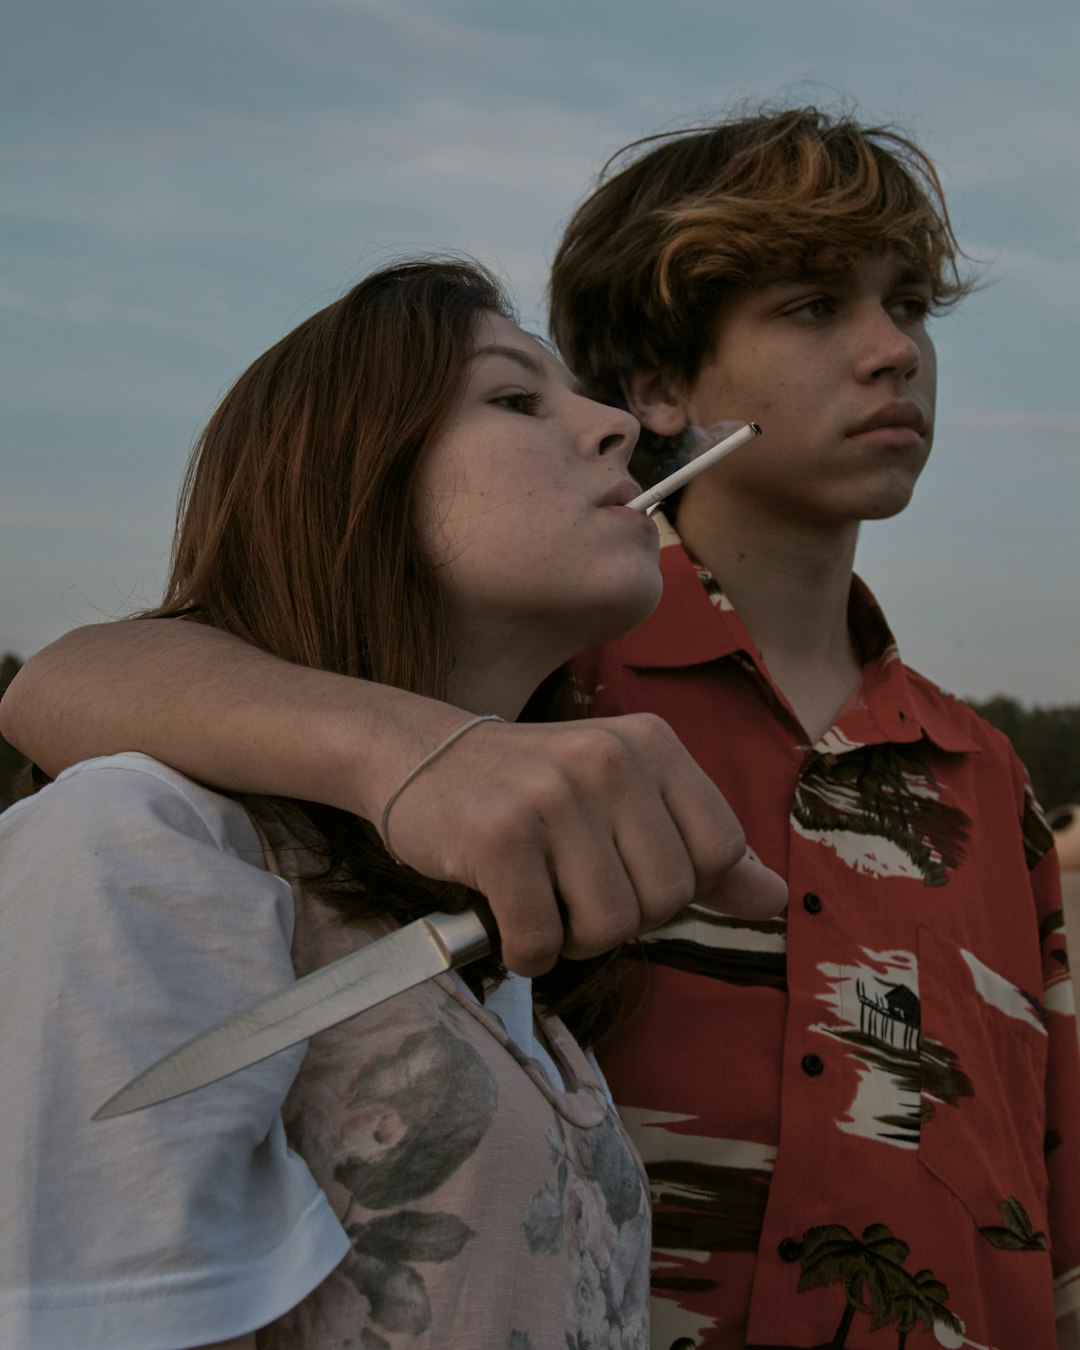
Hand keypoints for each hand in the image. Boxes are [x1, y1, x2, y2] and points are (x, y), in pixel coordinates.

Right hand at [380, 713, 787, 975]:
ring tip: (539, 900)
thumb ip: (703, 852)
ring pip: (608, 927)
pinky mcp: (499, 836)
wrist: (419, 759)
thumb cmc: (535, 792)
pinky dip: (525, 952)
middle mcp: (609, 759)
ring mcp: (553, 795)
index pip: (720, 853)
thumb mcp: (626, 801)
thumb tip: (775, 899)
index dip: (677, 887)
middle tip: (570, 888)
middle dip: (620, 919)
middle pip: (667, 900)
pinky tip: (506, 920)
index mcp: (653, 744)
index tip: (625, 870)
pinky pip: (542, 940)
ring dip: (570, 939)